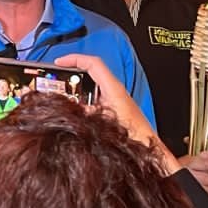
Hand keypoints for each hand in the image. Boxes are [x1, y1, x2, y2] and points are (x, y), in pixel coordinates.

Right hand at [53, 54, 178, 173]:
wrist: (150, 148)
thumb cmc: (137, 136)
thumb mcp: (105, 122)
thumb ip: (87, 113)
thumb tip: (70, 108)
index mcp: (114, 88)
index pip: (93, 64)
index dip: (74, 59)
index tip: (59, 62)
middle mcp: (115, 90)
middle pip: (90, 73)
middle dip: (72, 74)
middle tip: (57, 78)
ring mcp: (115, 98)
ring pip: (91, 87)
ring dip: (77, 90)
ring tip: (63, 96)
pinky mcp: (114, 108)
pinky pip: (95, 99)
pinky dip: (83, 102)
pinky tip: (76, 112)